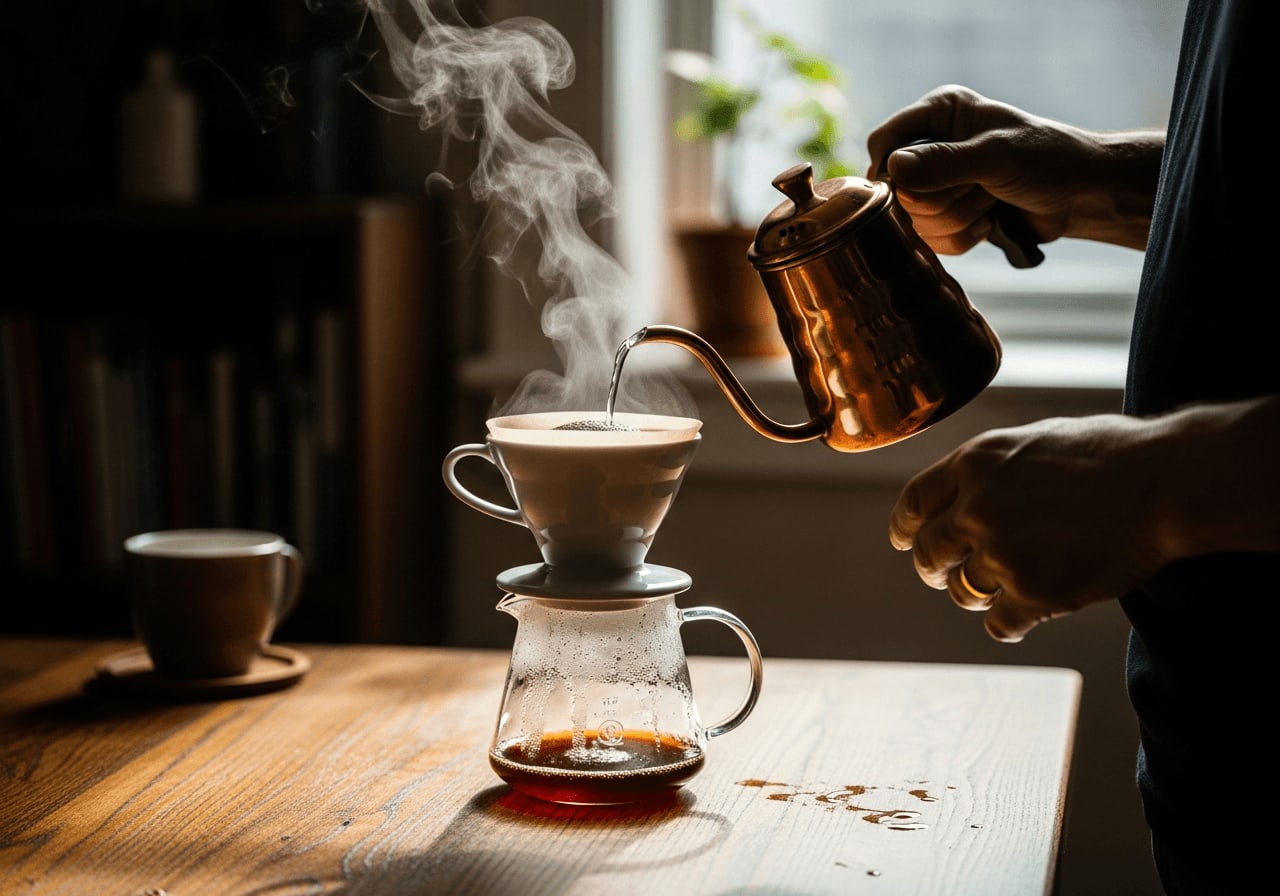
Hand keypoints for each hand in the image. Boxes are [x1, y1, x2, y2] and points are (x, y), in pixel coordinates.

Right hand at [866, 84, 1159, 253]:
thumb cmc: (1047, 160)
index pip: (884, 141)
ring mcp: (937, 184)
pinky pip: (929, 240)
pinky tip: (987, 224)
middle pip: (897, 190)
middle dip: (941, 201)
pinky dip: (959, 239)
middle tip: (980, 191)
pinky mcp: (946, 216)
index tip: (913, 189)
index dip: (891, 170)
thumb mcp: (997, 156)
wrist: (1080, 196)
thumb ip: (944, 163)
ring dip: (956, 220)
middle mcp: (931, 146)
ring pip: (913, 220)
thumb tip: (893, 169)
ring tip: (990, 204)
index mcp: (939, 114)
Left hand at [887, 414, 1171, 642]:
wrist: (1161, 482)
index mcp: (973, 465)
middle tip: (948, 576)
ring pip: (963, 591)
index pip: (913, 505)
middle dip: (935, 569)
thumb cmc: (1108, 455)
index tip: (905, 542)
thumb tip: (958, 496)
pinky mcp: (1033, 592)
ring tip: (1007, 588)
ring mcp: (1002, 552)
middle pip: (929, 554)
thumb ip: (988, 471)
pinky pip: (999, 623)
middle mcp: (976, 508)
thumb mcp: (1032, 441)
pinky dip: (1009, 624)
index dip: (905, 529)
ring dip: (978, 594)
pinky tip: (1026, 616)